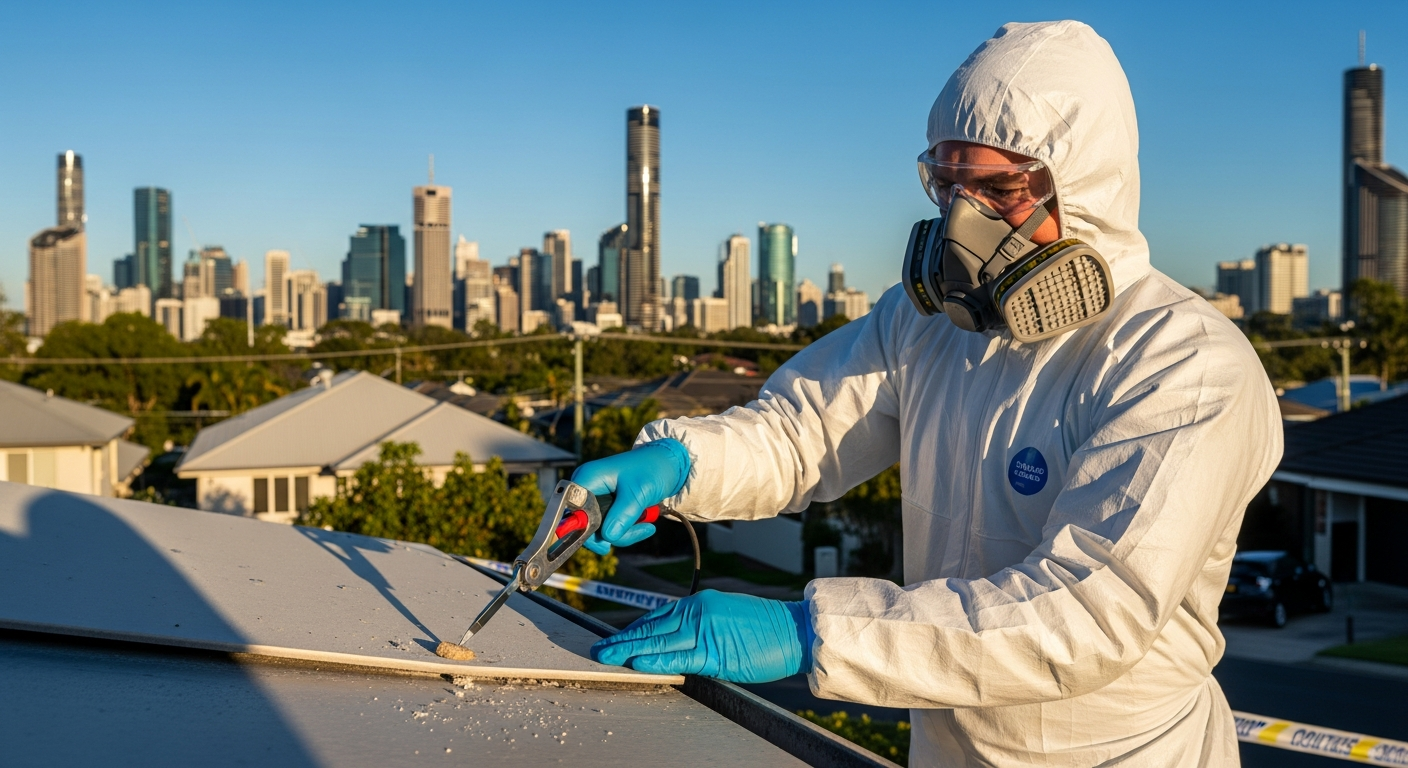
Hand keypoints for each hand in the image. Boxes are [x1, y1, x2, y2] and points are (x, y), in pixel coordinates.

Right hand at [572, 439, 690, 555]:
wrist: (668, 464)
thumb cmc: (652, 470)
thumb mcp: (639, 494)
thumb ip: (623, 516)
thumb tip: (607, 538)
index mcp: (587, 477)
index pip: (573, 511)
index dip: (583, 529)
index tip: (605, 543)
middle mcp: (586, 487)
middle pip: (585, 524)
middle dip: (612, 533)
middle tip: (641, 529)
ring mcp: (595, 497)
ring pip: (599, 530)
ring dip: (624, 533)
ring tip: (647, 525)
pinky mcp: (605, 506)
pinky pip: (608, 527)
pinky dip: (625, 530)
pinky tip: (644, 523)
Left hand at [590, 590, 812, 683]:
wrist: (794, 630)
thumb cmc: (765, 627)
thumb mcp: (726, 615)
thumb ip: (699, 624)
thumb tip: (676, 639)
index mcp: (700, 603)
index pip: (658, 616)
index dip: (635, 630)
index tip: (618, 637)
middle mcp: (698, 612)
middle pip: (651, 628)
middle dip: (623, 640)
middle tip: (601, 648)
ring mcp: (704, 631)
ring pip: (658, 642)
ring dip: (629, 651)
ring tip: (607, 657)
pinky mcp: (714, 652)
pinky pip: (677, 658)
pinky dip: (655, 661)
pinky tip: (637, 664)